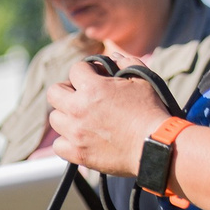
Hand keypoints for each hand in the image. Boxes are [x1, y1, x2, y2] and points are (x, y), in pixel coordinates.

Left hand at [46, 60, 162, 178]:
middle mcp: (78, 109)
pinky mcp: (78, 154)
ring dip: (66, 116)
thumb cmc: (151, 111)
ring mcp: (76, 133)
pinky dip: (67, 141)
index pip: (75, 69)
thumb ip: (126, 62)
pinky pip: (58, 145)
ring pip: (54, 118)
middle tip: (81, 96)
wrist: (156, 146)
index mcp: (93, 88)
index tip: (95, 77)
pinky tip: (80, 138)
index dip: (86, 71)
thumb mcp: (142, 79)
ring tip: (82, 118)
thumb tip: (113, 56)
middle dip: (67, 90)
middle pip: (54, 92)